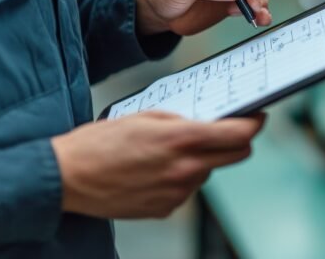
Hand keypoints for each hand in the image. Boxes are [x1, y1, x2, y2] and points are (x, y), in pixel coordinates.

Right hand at [51, 112, 265, 218]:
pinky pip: (186, 189)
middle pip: (236, 156)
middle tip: (224, 130)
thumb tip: (204, 121)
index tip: (256, 117)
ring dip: (200, 159)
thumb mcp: (143, 115)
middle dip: (236, 141)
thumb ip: (180, 118)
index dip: (254, 123)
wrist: (67, 178)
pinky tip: (154, 170)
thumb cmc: (99, 142)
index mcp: (181, 140)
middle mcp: (185, 169)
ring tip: (167, 151)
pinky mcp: (165, 209)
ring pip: (208, 171)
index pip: (238, 134)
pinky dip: (180, 177)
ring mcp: (177, 193)